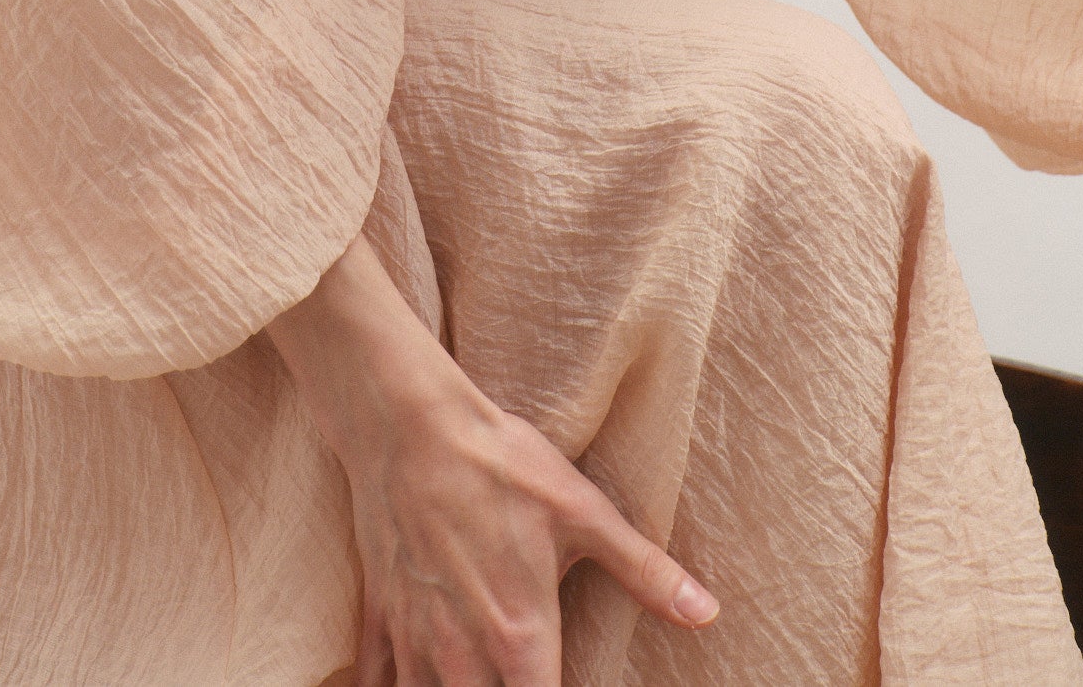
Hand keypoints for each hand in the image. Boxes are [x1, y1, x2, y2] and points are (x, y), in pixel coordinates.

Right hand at [267, 236, 717, 685]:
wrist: (409, 423)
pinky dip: (391, 685)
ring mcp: (416, 639)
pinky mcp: (380, 616)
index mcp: (521, 637)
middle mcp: (463, 655)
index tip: (567, 684)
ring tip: (476, 673)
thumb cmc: (500, 463)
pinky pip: (375, 682)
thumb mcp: (582, 511)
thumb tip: (706, 612)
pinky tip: (416, 674)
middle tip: (524, 671)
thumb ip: (644, 570)